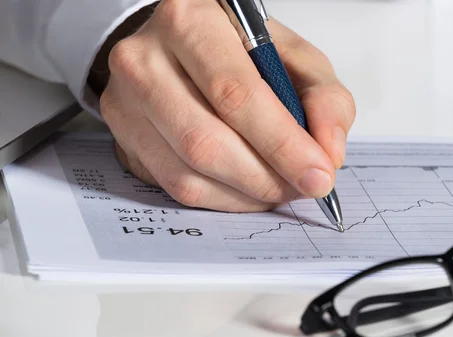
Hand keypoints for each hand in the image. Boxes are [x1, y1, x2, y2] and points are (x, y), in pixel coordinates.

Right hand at [97, 0, 354, 211]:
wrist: (178, 48)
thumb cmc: (237, 51)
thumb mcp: (293, 57)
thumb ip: (324, 98)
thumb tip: (329, 153)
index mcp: (191, 22)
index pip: (236, 95)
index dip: (282, 144)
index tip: (319, 175)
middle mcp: (145, 60)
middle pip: (206, 142)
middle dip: (266, 177)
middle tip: (301, 186)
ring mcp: (125, 104)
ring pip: (189, 173)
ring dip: (246, 194)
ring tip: (278, 186)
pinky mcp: (122, 140)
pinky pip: (176, 187)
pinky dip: (223, 199)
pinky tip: (247, 188)